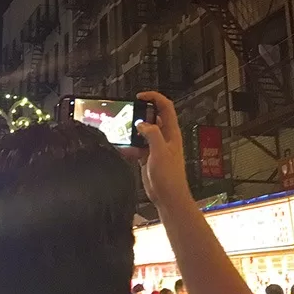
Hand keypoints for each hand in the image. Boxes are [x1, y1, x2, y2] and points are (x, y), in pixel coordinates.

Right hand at [133, 91, 192, 208]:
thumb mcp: (161, 152)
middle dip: (140, 114)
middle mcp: (164, 137)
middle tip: (129, 113)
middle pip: (153, 117)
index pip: (165, 107)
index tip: (140, 96)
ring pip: (143, 132)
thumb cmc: (170, 177)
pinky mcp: (148, 157)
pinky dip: (129, 146)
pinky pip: (136, 146)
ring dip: (133, 131)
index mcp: (171, 133)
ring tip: (123, 130)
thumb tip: (142, 124)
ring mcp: (156, 147)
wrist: (168, 197)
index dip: (154, 98)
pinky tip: (122, 148)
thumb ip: (152, 134)